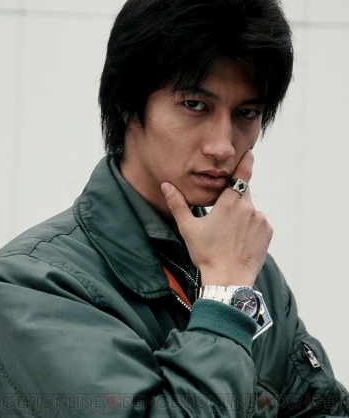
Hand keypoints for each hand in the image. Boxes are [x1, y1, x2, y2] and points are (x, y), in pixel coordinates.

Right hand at [161, 151, 271, 286]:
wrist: (229, 280)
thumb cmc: (206, 254)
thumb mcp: (188, 228)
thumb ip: (177, 204)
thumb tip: (166, 186)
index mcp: (229, 203)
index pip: (241, 174)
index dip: (246, 162)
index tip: (250, 152)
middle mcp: (248, 208)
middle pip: (243, 193)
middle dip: (233, 198)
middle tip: (222, 216)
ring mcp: (260, 220)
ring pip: (250, 209)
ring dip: (242, 214)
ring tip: (229, 234)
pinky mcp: (267, 232)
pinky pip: (259, 222)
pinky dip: (251, 226)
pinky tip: (240, 240)